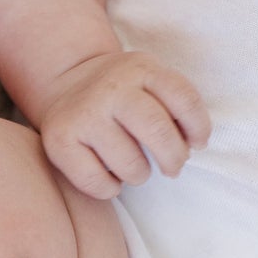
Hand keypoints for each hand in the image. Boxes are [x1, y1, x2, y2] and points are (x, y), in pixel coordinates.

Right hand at [38, 51, 211, 199]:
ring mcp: (83, 113)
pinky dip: (111, 189)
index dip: (199, 127)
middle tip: (173, 167)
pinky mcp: (59, 140)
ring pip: (130, 164)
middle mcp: (110, 88)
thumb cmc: (121, 93)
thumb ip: (173, 104)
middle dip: (174, 158)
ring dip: (140, 175)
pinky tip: (111, 178)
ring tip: (136, 168)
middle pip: (157, 131)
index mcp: (140, 69)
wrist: (66, 82)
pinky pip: (97, 182)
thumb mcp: (149, 80)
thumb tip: (190, 146)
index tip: (197, 143)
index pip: (183, 99)